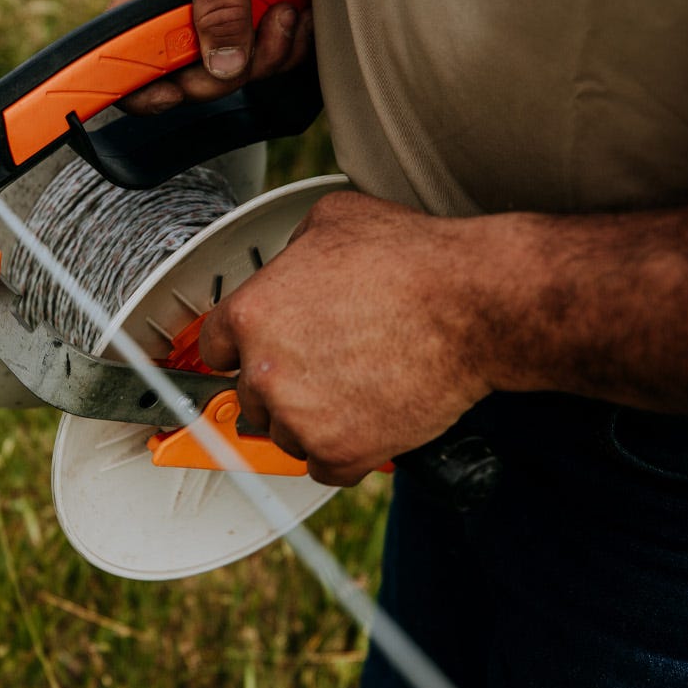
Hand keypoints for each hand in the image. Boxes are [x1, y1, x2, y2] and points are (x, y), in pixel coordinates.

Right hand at [111, 0, 311, 113]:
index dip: (143, 89)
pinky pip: (268, 67)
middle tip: (263, 22)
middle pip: (188, 85)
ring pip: (234, 79)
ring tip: (286, 6)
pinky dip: (290, 46)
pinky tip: (297, 10)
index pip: (125, 63)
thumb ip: (219, 5)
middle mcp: (176, 22)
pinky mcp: (251, 34)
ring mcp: (215, 31)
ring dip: (271, 52)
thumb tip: (220, 67)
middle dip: (232, 67)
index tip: (174, 92)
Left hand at [198, 192, 495, 486]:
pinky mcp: (338, 453)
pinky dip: (345, 452)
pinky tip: (370, 420)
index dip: (245, 349)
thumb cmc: (412, 261)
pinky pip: (323, 468)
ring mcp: (298, 417)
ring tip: (358, 388)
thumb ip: (292, 250)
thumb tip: (290, 263)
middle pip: (251, 396)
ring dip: (313, 420)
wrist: (472, 306)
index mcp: (249, 313)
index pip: (216, 349)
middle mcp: (263, 370)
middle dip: (283, 385)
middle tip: (328, 367)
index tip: (262, 354)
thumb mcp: (331, 220)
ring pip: (285, 434)